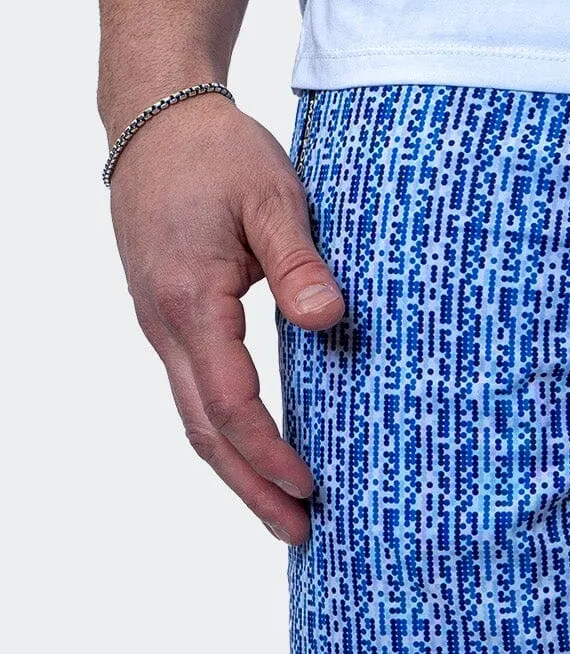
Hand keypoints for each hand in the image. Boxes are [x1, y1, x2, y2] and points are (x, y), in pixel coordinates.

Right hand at [108, 94, 344, 542]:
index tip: (311, 486)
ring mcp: (160, 325)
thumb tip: (328, 319)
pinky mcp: (169, 318)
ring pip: (194, 418)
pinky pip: (194, 392)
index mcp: (190, 302)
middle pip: (204, 430)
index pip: (231, 402)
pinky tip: (257, 452)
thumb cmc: (219, 153)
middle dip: (252, 488)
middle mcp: (165, 325)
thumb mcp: (271, 196)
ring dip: (237, 469)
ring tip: (284, 511)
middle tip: (301, 533)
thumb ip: (299, 261)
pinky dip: (225, 433)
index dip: (270, 451)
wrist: (156, 120)